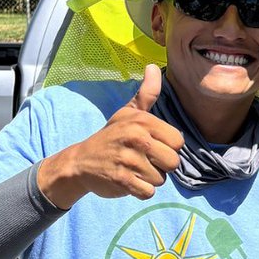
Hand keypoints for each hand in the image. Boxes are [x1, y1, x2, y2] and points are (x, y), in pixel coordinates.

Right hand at [38, 65, 183, 207]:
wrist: (80, 161)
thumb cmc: (111, 136)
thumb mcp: (127, 112)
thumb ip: (146, 93)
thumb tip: (153, 66)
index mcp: (143, 122)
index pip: (178, 142)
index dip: (167, 147)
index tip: (151, 145)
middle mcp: (137, 139)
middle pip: (173, 162)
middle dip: (160, 165)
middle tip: (142, 160)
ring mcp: (129, 161)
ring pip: (161, 179)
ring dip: (148, 178)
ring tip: (132, 168)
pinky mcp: (123, 181)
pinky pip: (148, 192)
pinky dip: (140, 191)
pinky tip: (128, 180)